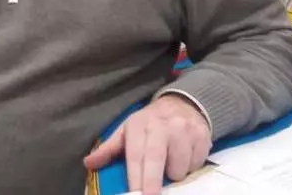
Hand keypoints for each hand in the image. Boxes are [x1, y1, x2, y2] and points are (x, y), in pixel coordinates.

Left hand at [83, 95, 211, 194]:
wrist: (183, 104)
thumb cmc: (150, 123)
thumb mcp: (128, 131)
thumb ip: (109, 149)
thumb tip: (88, 163)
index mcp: (140, 125)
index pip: (136, 154)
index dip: (135, 177)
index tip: (135, 193)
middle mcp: (163, 126)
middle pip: (156, 160)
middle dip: (152, 183)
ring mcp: (185, 130)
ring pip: (180, 167)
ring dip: (175, 174)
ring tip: (170, 165)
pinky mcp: (203, 136)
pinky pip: (196, 164)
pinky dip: (190, 167)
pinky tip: (184, 157)